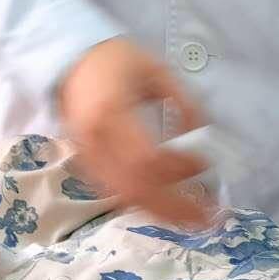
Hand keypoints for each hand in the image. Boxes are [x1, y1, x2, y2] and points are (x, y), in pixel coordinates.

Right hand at [59, 38, 208, 227]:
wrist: (71, 60)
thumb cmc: (118, 61)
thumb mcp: (158, 70)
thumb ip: (184, 101)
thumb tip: (203, 134)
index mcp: (112, 112)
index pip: (146, 157)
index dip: (178, 169)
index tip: (204, 163)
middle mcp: (95, 140)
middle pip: (135, 188)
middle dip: (173, 207)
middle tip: (206, 216)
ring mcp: (86, 155)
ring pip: (122, 197)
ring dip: (159, 212)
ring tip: (190, 219)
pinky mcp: (85, 164)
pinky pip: (112, 193)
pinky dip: (140, 203)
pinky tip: (164, 207)